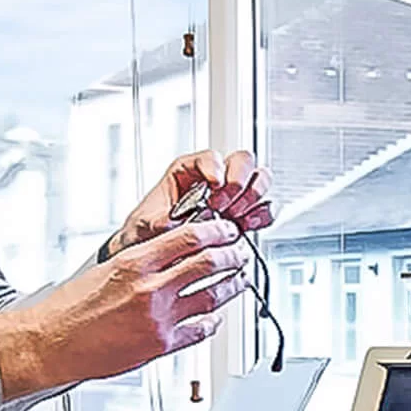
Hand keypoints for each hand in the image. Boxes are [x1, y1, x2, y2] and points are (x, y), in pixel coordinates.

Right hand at [0, 219, 250, 399]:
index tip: (226, 230)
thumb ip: (142, 261)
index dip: (216, 231)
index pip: (189, 236)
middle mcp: (150, 289)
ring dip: (233, 286)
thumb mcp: (106, 270)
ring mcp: (159, 318)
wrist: (52, 343)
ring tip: (239, 280)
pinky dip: (213, 321)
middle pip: (209, 263)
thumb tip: (172, 251)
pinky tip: (215, 317)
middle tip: (239, 253)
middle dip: (233, 255)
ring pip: (214, 296)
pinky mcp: (161, 345)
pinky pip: (201, 330)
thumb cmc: (70, 309)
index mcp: (135, 263)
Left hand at [101, 150, 273, 259]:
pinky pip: (265, 207)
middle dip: (238, 181)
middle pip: (242, 161)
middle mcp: (214, 178)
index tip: (215, 184)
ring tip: (235, 216)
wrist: (155, 253)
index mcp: (188, 171)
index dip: (216, 167)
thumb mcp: (145, 224)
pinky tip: (248, 225)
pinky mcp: (243, 216)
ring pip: (260, 178)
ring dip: (253, 197)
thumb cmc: (148, 231)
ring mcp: (232, 196)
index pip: (210, 157)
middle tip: (225, 204)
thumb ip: (158, 220)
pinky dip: (263, 215)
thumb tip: (169, 222)